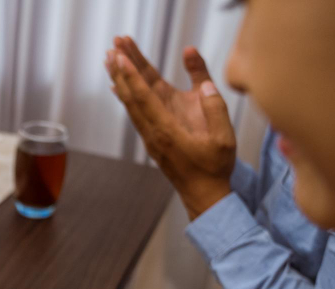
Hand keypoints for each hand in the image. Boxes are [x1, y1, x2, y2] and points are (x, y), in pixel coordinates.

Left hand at [106, 36, 235, 218]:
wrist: (204, 196)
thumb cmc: (215, 168)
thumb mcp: (223, 138)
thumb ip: (214, 108)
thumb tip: (204, 84)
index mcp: (168, 132)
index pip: (145, 99)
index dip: (133, 76)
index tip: (122, 57)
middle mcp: (153, 134)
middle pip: (132, 97)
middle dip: (122, 70)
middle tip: (112, 47)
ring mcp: (151, 137)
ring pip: (131, 103)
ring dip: (121, 79)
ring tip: (111, 57)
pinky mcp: (153, 139)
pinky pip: (136, 112)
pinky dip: (126, 95)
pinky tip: (118, 85)